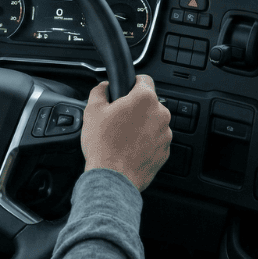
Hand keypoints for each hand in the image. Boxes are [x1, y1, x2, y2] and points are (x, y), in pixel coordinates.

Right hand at [81, 75, 170, 191]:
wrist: (113, 178)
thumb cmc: (103, 146)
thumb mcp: (92, 110)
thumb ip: (100, 91)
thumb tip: (104, 86)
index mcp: (145, 99)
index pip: (145, 80)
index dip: (133, 84)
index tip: (127, 91)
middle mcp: (160, 114)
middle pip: (149, 103)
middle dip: (136, 108)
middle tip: (118, 119)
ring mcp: (166, 134)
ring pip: (153, 122)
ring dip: (142, 125)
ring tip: (123, 137)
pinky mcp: (165, 151)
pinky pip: (156, 140)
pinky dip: (146, 142)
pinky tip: (130, 148)